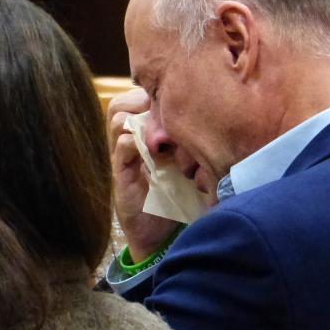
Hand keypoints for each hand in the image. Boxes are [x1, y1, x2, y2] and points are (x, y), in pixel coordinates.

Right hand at [108, 88, 179, 261]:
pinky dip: (134, 143)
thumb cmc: (182, 195)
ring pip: (117, 121)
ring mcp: (124, 158)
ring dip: (139, 120)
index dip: (153, 93)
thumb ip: (191, 140)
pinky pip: (121, 150)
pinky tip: (154, 149)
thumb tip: (212, 113)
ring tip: (163, 130)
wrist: (165, 236)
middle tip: (165, 110)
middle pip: (122, 104)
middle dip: (143, 101)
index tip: (176, 97)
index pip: (138, 97)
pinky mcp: (122, 177)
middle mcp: (131, 141)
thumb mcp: (190, 162)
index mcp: (146, 134)